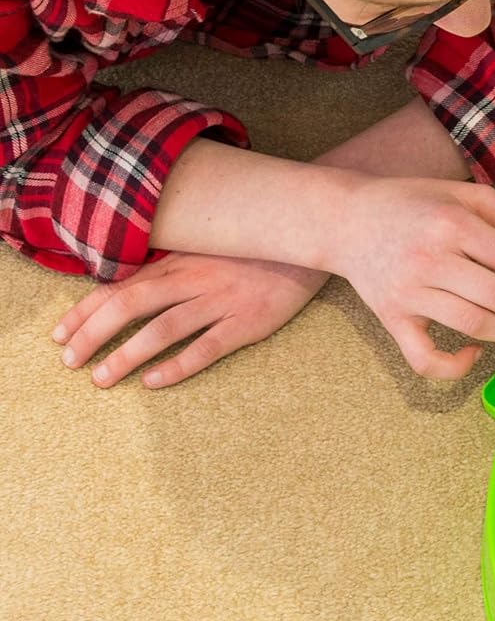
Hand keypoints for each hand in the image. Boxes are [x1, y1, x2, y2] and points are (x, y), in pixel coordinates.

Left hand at [55, 253, 328, 387]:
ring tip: (101, 378)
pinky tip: (154, 381)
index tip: (60, 335)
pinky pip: (206, 346)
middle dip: (93, 335)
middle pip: (129, 305)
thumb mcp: (207, 248)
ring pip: (161, 328)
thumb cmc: (256, 248)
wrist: (309, 239)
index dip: (84, 312)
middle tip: (70, 363)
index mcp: (179, 262)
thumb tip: (129, 287)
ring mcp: (220, 300)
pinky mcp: (248, 322)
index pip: (119, 287)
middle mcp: (193, 279)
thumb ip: (172, 266)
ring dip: (126, 355)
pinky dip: (176, 365)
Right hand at [330, 177, 494, 377]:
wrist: (345, 219)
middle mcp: (431, 259)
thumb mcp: (464, 193)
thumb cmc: (412, 203)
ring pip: (474, 325)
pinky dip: (454, 366)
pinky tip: (477, 355)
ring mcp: (409, 294)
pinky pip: (424, 358)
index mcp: (452, 223)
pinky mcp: (392, 320)